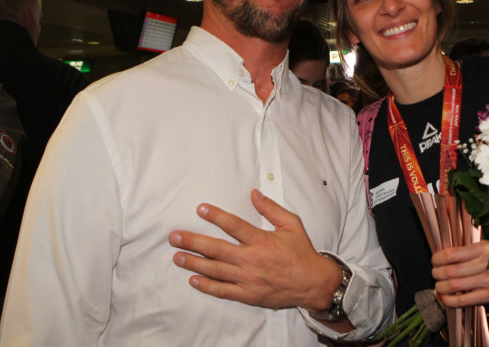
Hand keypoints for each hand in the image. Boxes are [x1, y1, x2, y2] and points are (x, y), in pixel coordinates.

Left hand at [169, 190, 340, 312]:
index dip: (216, 216)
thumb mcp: (292, 224)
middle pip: (217, 249)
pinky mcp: (248, 294)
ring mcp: (249, 279)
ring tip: (177, 257)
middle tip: (175, 237)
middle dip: (193, 242)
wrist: (312, 283)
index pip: (234, 225)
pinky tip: (194, 280)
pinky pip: (223, 291)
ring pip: (216, 270)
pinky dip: (207, 286)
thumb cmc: (302, 253)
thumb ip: (271, 209)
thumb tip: (255, 194)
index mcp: (262, 241)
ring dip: (194, 263)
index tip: (200, 209)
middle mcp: (252, 260)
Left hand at [430, 241, 488, 306]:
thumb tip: (440, 258)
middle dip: (437, 274)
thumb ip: (465, 251)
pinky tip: (446, 299)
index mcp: (482, 248)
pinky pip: (465, 300)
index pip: (452, 254)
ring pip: (456, 285)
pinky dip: (451, 301)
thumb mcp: (483, 248)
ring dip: (441, 287)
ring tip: (439, 286)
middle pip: (451, 271)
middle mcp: (487, 263)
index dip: (438, 259)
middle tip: (435, 274)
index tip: (434, 261)